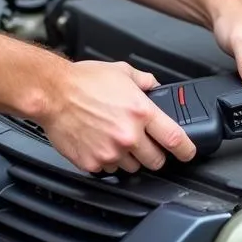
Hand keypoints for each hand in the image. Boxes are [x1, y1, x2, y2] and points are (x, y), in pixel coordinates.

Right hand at [39, 60, 196, 173]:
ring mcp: (110, 152)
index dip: (187, 150)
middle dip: (155, 154)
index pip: (175, 139)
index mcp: (141, 112)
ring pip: (133, 168)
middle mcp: (128, 135)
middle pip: (156, 161)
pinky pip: (109, 169)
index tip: (189, 153)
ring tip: (118, 139)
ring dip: (131, 158)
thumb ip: (144, 81)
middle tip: (147, 144)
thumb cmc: (84, 81)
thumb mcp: (122, 71)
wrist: (52, 93)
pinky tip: (101, 143)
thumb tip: (154, 86)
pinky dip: (108, 160)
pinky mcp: (92, 163)